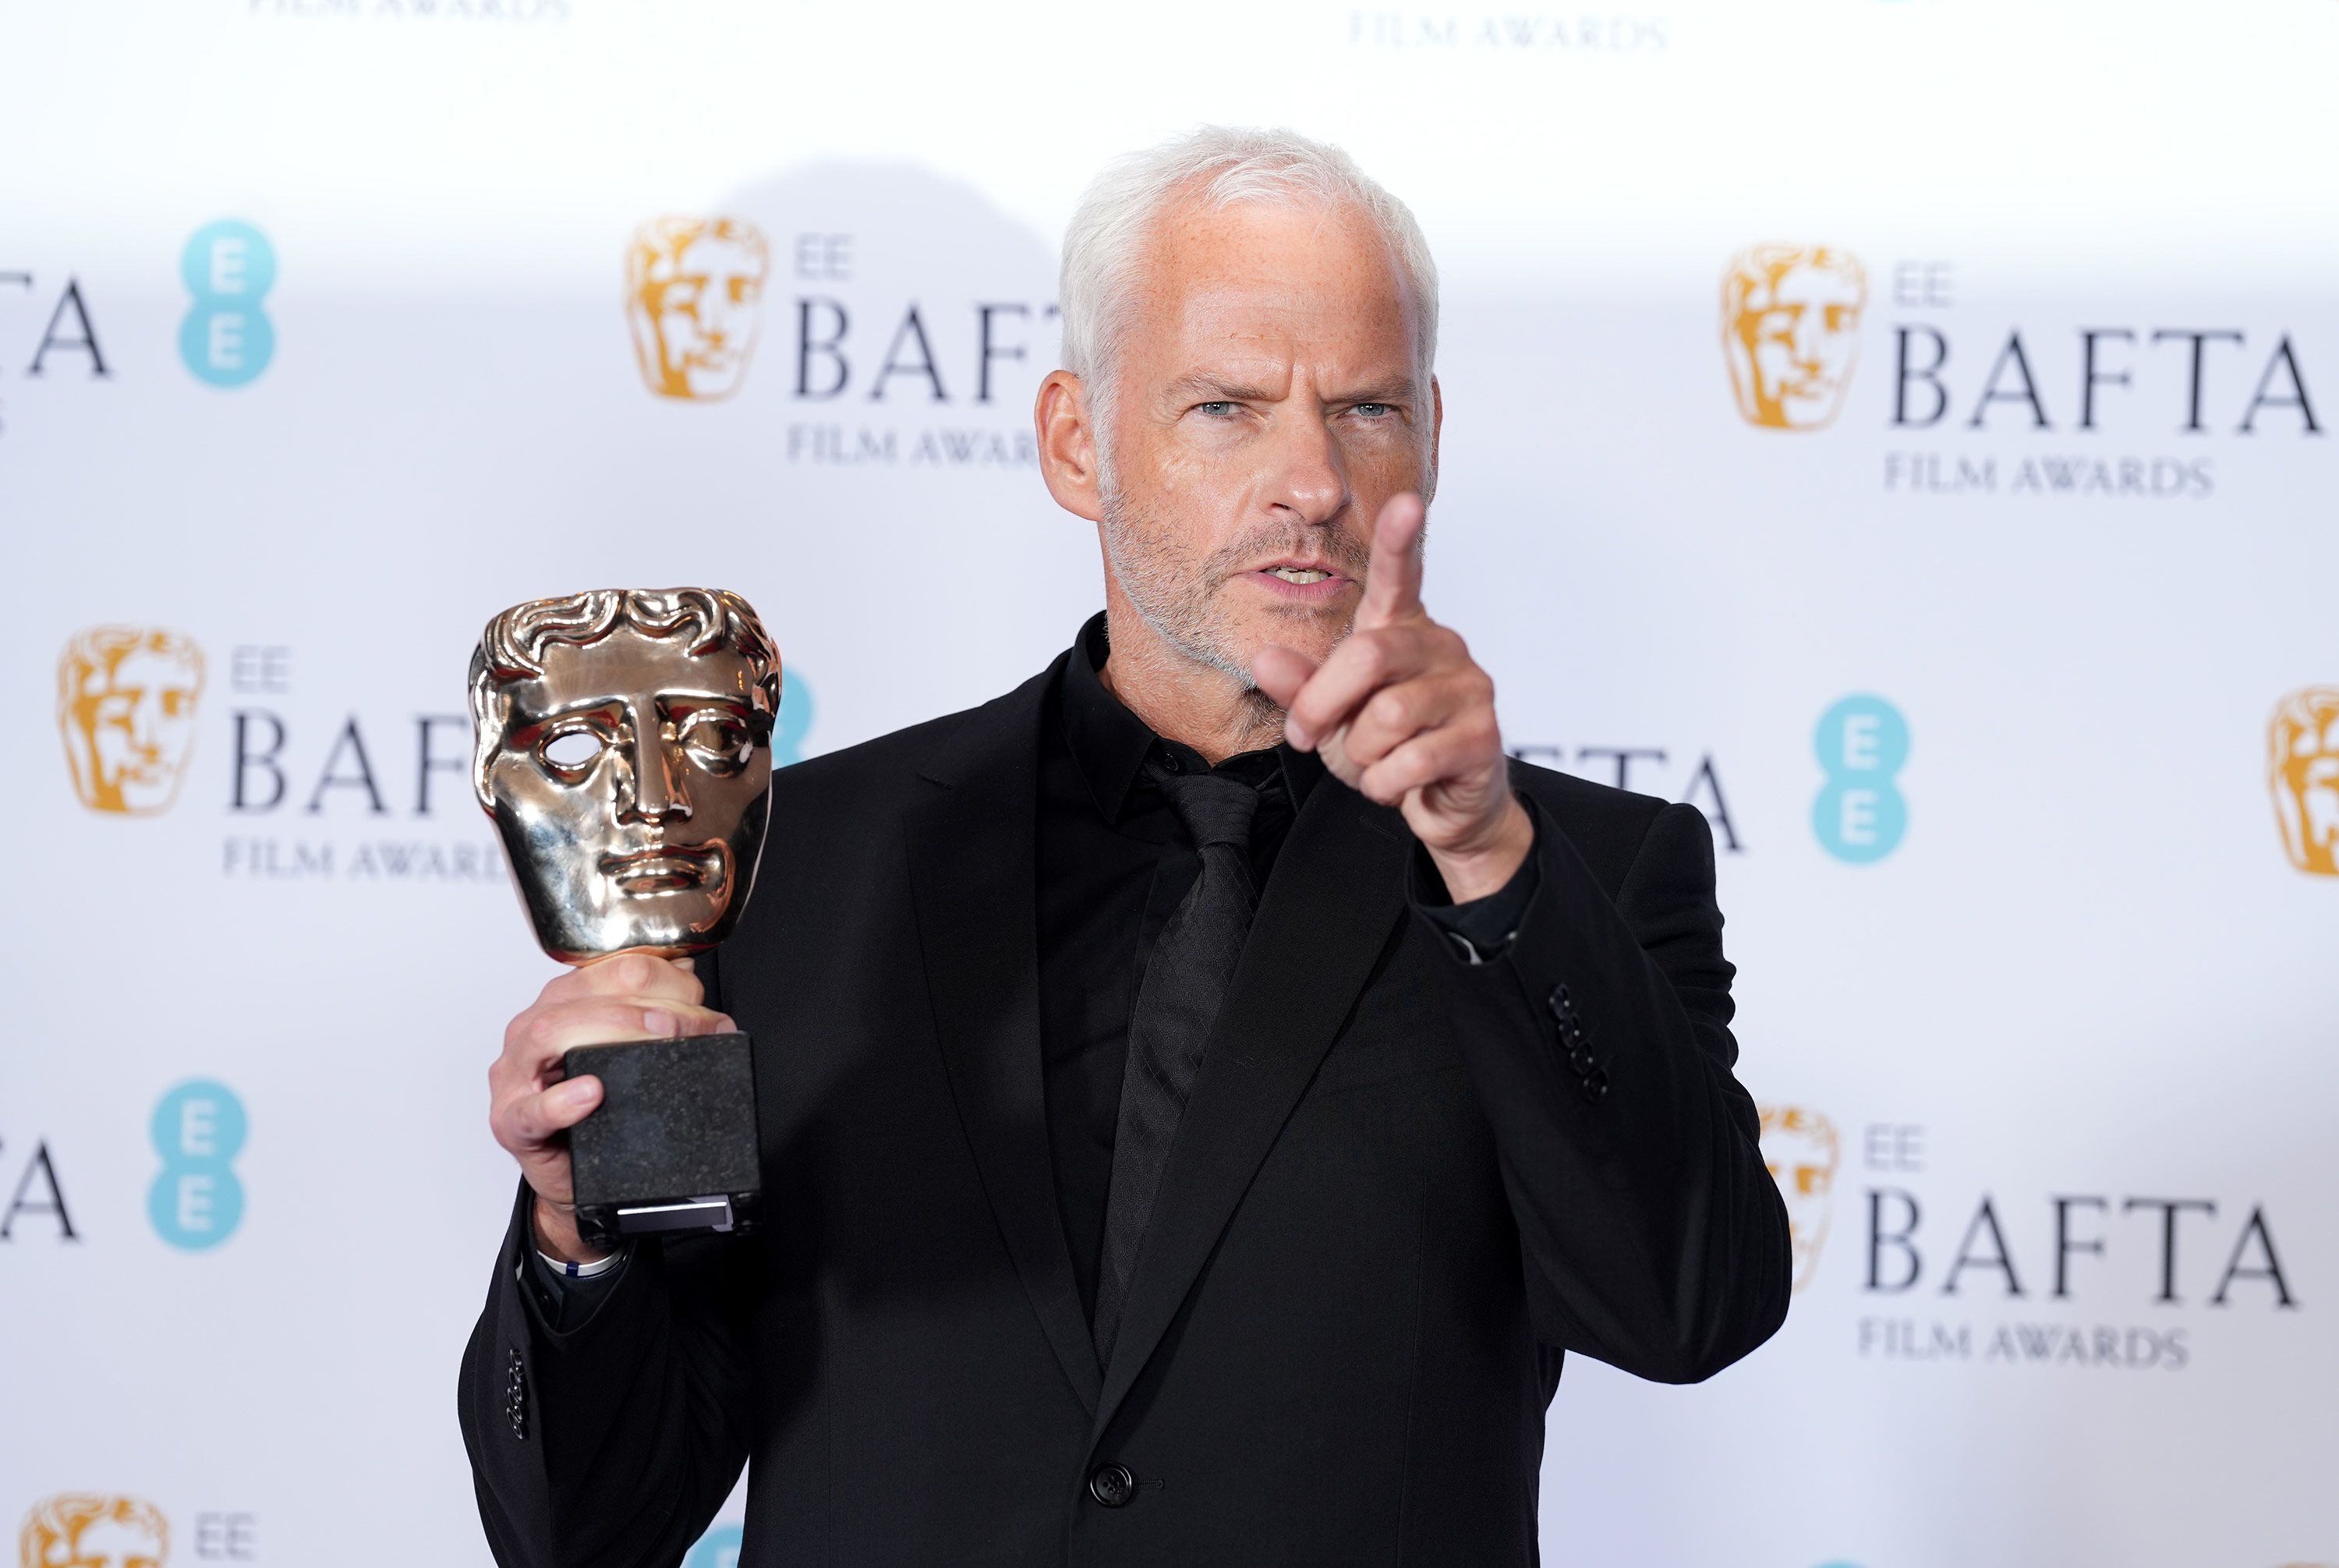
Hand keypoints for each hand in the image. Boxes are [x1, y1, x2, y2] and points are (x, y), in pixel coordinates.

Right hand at [487, 953, 735, 1263]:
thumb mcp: (626, 1052)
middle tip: (697, 1027)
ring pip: (552, 1032)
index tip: (700, 1002)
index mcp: (562, 1002)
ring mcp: (516, 1075)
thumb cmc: (599, 1112)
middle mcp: (533, 1028)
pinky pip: (530, 1110)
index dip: (665, 976)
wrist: (577, 1177)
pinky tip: (591, 1093)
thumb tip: (687, 974)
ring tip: (660, 1043)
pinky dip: (559, 1100)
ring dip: (616, 1031)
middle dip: (653, 1004)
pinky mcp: (512, 1124)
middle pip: (589, 993)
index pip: (613, 967)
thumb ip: (651, 1010)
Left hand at [1252, 492, 1532, 902]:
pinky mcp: (1482, 736)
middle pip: (1368, 655)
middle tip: (1304, 735)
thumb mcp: (1330, 714)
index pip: (1401, 575)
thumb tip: (1264, 658)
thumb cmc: (1385, 744)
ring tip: (1368, 761)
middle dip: (1321, 704)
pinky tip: (1392, 783)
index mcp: (1400, 628)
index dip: (1400, 540)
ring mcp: (1469, 688)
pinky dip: (1382, 783)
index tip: (1407, 502)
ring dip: (1357, 753)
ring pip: (1386, 716)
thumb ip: (1299, 685)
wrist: (1443, 803)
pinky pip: (1410, 760)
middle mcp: (1441, 645)